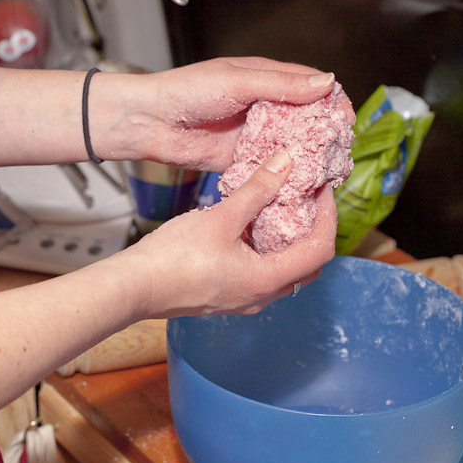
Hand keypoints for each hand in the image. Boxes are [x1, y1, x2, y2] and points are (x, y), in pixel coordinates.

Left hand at [97, 57, 335, 171]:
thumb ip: (281, 85)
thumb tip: (325, 82)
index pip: (309, 86)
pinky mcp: (239, 159)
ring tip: (326, 172)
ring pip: (288, 146)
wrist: (149, 121)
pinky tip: (297, 186)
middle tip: (340, 152)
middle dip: (323, 135)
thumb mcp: (238, 81)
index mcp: (264, 78)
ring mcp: (251, 134)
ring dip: (306, 158)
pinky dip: (282, 176)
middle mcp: (262, 106)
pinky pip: (267, 168)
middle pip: (304, 120)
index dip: (331, 101)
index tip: (346, 119)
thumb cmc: (187, 91)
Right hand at [118, 150, 336, 317]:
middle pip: (306, 264)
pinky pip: (258, 270)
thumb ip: (256, 190)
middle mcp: (261, 296)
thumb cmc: (172, 260)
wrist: (134, 287)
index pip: (319, 250)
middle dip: (311, 229)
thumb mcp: (220, 218)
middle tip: (307, 197)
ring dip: (286, 238)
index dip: (328, 217)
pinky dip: (263, 247)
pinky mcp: (226, 294)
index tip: (322, 190)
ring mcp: (243, 298)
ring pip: (281, 268)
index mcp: (267, 280)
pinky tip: (247, 222)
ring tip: (278, 204)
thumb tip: (285, 163)